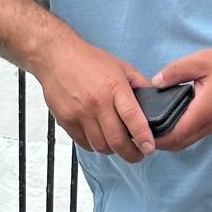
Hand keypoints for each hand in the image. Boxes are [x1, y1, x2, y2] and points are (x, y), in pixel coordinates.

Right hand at [36, 38, 155, 162]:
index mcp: (114, 87)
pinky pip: (84, 143)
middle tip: (138, 155)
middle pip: (117, 140)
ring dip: (112, 150)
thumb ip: (139, 83)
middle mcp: (97, 102)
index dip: (143, 137)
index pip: (132, 117)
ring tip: (118, 145)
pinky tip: (100, 138)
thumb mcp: (121, 66)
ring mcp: (80, 113)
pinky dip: (94, 145)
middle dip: (131, 154)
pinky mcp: (67, 120)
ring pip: (100, 146)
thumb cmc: (89, 60)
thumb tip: (155, 99)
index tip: (149, 148)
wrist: (56, 57)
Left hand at [149, 46, 211, 152]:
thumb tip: (156, 82)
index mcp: (205, 110)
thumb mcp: (201, 60)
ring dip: (172, 138)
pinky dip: (184, 131)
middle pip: (181, 144)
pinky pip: (198, 133)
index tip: (142, 132)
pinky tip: (174, 117)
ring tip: (156, 123)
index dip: (157, 138)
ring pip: (189, 140)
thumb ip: (176, 71)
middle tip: (144, 129)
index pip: (176, 135)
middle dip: (161, 142)